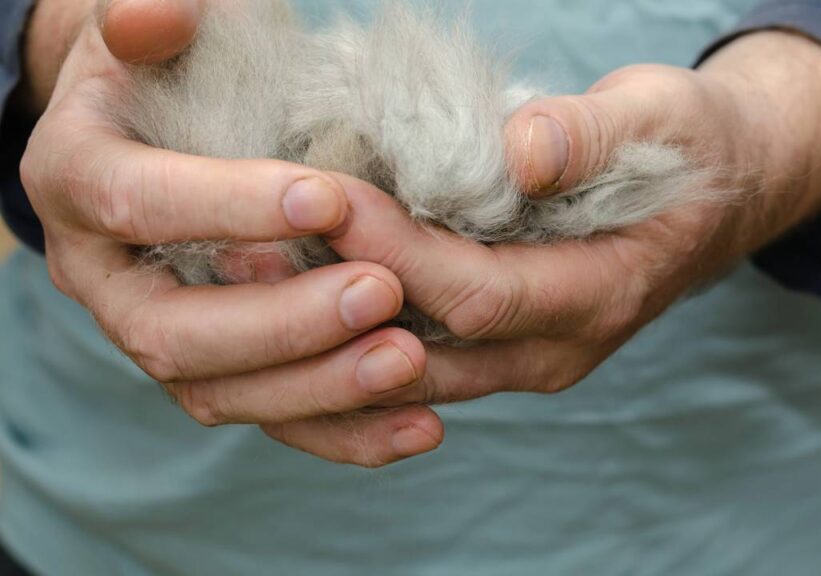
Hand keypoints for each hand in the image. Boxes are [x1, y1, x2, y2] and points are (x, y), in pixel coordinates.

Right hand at [19, 0, 444, 464]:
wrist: (165, 122)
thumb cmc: (177, 68)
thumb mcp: (161, 29)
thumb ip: (151, 16)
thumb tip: (156, 17)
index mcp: (78, 182)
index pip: (137, 204)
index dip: (228, 207)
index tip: (330, 198)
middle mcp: (104, 278)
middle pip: (175, 331)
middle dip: (281, 321)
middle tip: (381, 293)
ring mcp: (158, 335)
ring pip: (222, 392)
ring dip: (319, 387)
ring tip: (409, 361)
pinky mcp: (216, 372)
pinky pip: (271, 419)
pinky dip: (344, 432)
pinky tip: (419, 426)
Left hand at [259, 32, 820, 461]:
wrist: (717, 193)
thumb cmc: (688, 147)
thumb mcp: (658, 118)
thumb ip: (593, 135)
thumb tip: (523, 154)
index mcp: (601, 293)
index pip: (478, 295)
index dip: (398, 252)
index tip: (325, 196)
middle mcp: (556, 347)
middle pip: (427, 347)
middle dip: (336, 299)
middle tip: (247, 243)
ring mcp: (524, 356)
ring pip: (408, 366)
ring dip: (329, 324)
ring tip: (250, 267)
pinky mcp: (499, 346)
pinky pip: (413, 354)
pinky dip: (352, 326)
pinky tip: (298, 281)